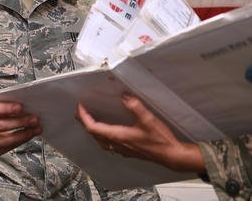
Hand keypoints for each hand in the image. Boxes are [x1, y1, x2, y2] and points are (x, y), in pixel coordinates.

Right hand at [0, 101, 41, 163]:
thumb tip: (22, 106)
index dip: (6, 108)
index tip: (20, 106)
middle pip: (1, 125)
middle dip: (20, 121)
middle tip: (34, 118)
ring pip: (7, 139)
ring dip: (24, 133)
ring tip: (36, 127)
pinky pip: (9, 147)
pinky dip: (22, 140)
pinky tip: (30, 134)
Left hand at [76, 93, 205, 172]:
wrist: (170, 155)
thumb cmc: (160, 140)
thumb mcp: (148, 119)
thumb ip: (135, 106)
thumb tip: (124, 95)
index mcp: (118, 136)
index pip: (93, 127)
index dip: (84, 116)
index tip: (80, 106)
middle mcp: (117, 144)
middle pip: (94, 134)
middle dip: (85, 122)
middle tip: (82, 111)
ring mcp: (122, 149)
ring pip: (100, 141)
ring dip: (93, 130)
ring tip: (92, 120)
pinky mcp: (128, 151)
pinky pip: (109, 144)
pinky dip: (103, 136)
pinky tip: (109, 131)